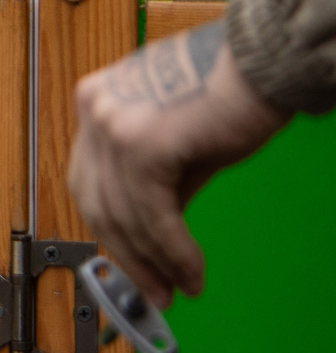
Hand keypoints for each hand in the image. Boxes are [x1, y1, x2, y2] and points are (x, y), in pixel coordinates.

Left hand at [67, 21, 286, 305]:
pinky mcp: (142, 145)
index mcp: (95, 102)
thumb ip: (155, 183)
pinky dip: (172, 251)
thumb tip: (150, 238)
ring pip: (124, 215)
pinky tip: (189, 271)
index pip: (89, 180)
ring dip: (154, 261)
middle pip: (95, 201)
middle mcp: (95, 109)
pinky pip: (152, 215)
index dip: (110, 230)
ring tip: (178, 287)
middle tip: (151, 290)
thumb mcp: (177, 143)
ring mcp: (113, 125)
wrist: (263, 61)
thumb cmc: (229, 90)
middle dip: (125, 254)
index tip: (132, 264)